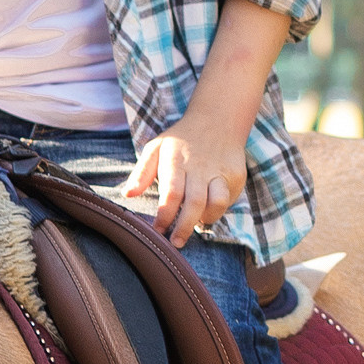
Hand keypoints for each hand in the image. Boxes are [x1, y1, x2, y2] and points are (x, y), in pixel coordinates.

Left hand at [123, 114, 249, 244]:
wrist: (217, 120)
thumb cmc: (180, 140)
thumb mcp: (156, 148)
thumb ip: (141, 172)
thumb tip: (127, 194)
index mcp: (177, 160)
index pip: (171, 194)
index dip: (165, 216)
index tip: (157, 231)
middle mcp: (200, 167)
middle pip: (194, 203)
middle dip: (184, 228)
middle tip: (175, 243)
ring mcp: (220, 171)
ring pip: (217, 203)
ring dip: (205, 219)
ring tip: (196, 224)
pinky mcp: (236, 175)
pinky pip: (227, 200)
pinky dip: (217, 209)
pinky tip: (207, 209)